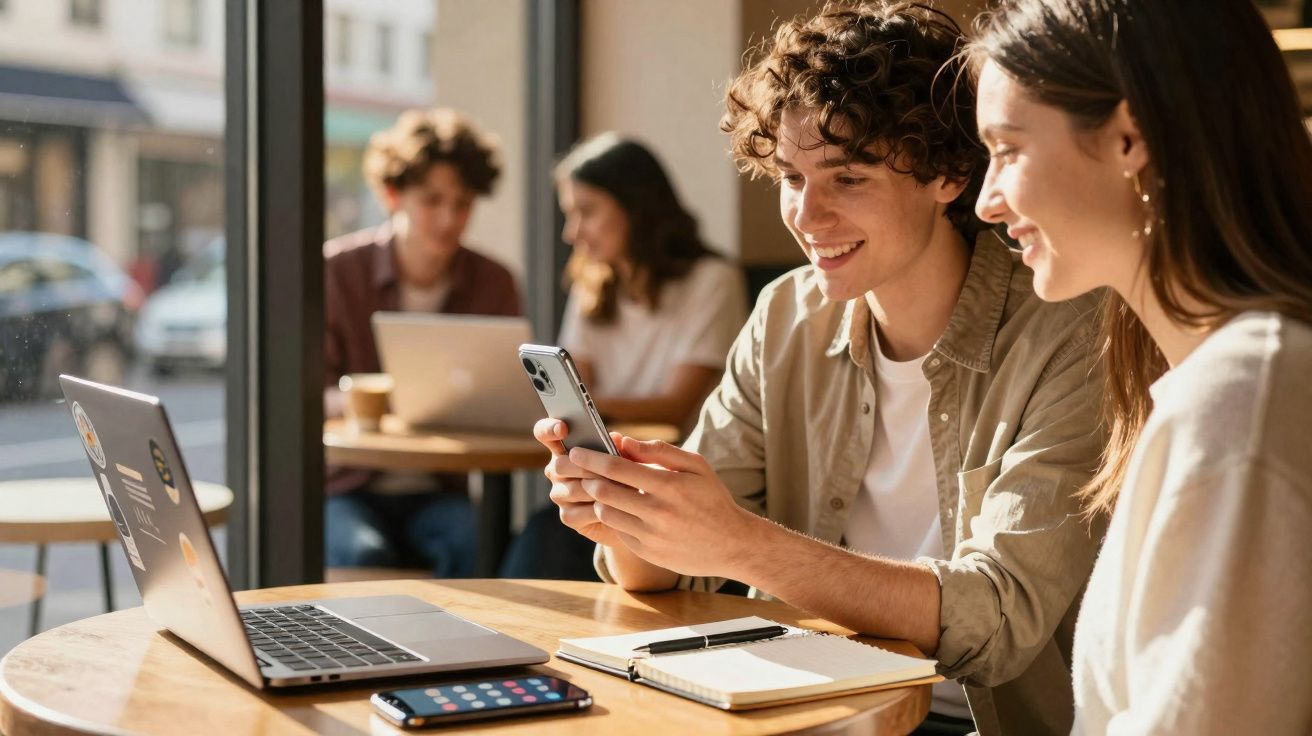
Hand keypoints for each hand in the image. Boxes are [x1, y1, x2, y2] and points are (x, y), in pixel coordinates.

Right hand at [533, 418, 626, 548]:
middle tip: (610, 470)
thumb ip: (621, 447)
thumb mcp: (628, 458)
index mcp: (566, 448)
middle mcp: (557, 470)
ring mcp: (560, 493)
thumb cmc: (628, 476)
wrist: (633, 511)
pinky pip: (578, 512)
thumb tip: (617, 438)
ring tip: (621, 488)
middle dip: (586, 467)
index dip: (549, 428)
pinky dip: (599, 509)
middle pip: (559, 465)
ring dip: (598, 489)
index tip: (563, 428)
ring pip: (571, 489)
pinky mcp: (568, 516)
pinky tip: (615, 508)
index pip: (544, 433)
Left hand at [568, 436, 758, 578]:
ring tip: (598, 487)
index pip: (617, 468)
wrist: (731, 544)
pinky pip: (618, 531)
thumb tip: (624, 441)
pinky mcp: (647, 551)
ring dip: (597, 498)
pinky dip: (613, 517)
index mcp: (669, 485)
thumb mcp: (696, 466)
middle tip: (577, 469)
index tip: (576, 451)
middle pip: (604, 491)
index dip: (591, 458)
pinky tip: (618, 508)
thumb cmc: (712, 499)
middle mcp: (657, 512)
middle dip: (586, 477)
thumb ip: (659, 451)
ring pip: (606, 513)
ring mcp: (651, 535)